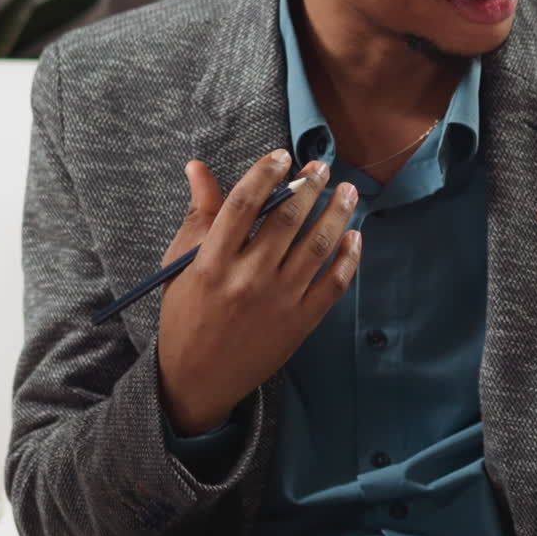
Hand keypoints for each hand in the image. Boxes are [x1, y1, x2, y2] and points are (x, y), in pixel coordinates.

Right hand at [157, 149, 360, 433]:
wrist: (198, 379)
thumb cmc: (186, 313)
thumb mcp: (181, 263)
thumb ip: (199, 214)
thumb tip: (198, 166)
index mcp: (211, 262)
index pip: (242, 205)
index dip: (265, 174)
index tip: (282, 156)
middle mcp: (246, 280)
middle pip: (286, 221)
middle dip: (309, 187)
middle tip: (322, 167)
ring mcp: (277, 303)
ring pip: (317, 247)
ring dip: (337, 213)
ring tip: (347, 190)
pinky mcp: (299, 324)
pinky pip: (333, 285)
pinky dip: (349, 258)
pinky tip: (355, 235)